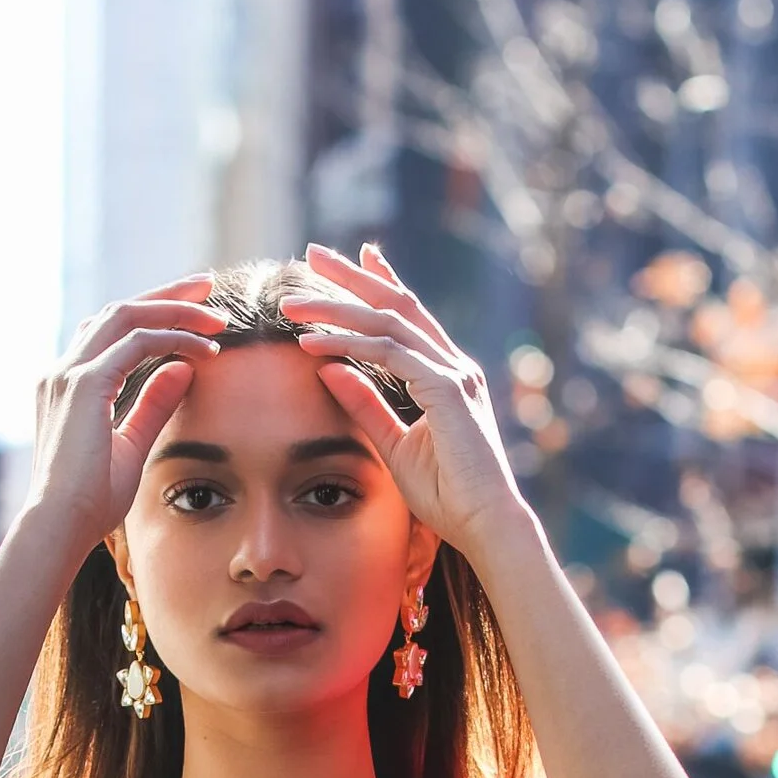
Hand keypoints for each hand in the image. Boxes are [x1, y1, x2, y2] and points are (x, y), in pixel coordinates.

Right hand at [22, 279, 229, 551]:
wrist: (60, 525)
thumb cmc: (90, 501)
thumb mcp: (131, 446)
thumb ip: (153, 405)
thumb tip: (183, 369)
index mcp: (68, 385)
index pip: (111, 332)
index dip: (153, 315)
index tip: (193, 312)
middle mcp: (63, 371)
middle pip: (119, 310)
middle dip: (167, 296)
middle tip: (208, 288)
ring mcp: (69, 374)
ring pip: (127, 315)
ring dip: (174, 309)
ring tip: (215, 315)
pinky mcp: (84, 384)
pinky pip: (137, 342)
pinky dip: (174, 338)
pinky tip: (205, 350)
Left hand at [279, 244, 531, 563]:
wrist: (485, 524)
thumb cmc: (447, 495)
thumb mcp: (394, 445)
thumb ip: (365, 404)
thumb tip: (329, 369)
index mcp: (446, 376)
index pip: (408, 317)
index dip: (380, 283)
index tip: (353, 260)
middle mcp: (452, 365)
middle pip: (396, 304)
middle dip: (352, 276)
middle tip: (312, 252)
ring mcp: (453, 373)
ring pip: (387, 321)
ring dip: (336, 307)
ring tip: (293, 302)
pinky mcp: (447, 389)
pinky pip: (389, 353)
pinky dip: (347, 344)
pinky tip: (311, 343)